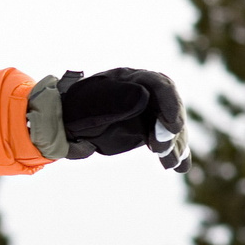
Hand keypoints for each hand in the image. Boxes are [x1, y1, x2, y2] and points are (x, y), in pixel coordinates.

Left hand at [57, 68, 190, 171]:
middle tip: (163, 149)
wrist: (63, 120)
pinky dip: (175, 153)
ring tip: (170, 163)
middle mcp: (144, 91)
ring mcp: (148, 111)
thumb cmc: (73, 107)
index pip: (159, 84)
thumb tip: (139, 101)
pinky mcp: (148, 129)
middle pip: (168, 107)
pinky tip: (181, 166)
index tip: (173, 126)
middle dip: (170, 129)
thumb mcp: (87, 103)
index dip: (170, 104)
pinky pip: (165, 139)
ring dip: (174, 145)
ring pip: (168, 126)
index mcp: (129, 77)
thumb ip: (108, 105)